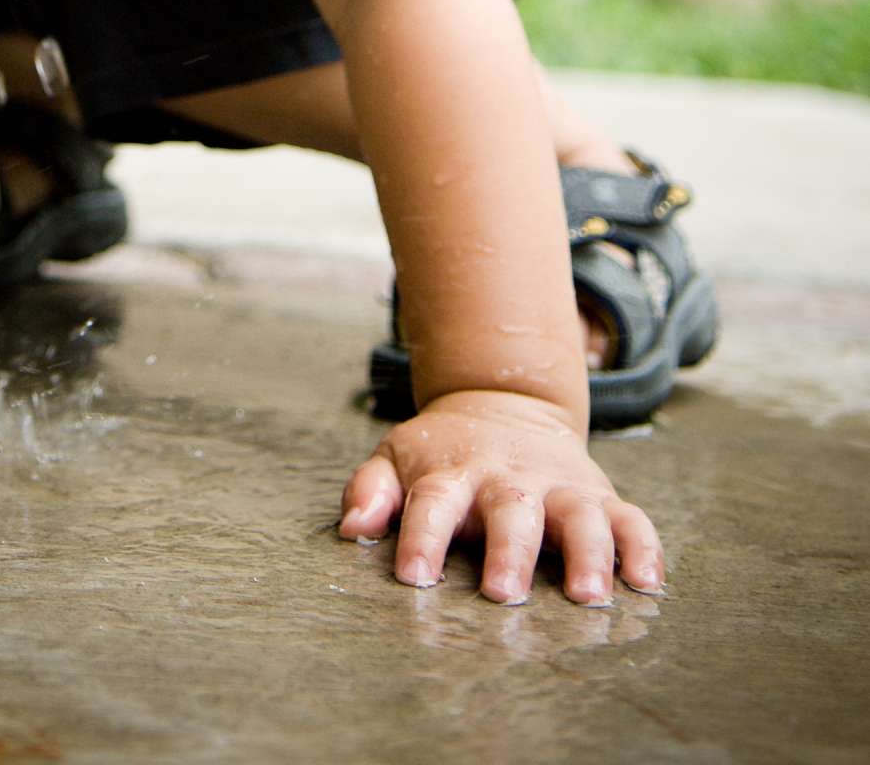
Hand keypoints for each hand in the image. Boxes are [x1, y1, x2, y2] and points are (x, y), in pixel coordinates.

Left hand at [339, 390, 663, 606]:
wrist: (504, 402)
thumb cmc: (444, 452)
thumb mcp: (397, 456)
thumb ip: (371, 490)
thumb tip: (350, 528)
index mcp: (455, 471)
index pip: (433, 502)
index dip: (421, 537)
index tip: (414, 576)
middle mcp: (510, 477)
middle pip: (511, 509)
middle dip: (509, 551)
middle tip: (502, 594)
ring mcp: (560, 486)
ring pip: (580, 516)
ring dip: (587, 554)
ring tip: (586, 596)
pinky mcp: (600, 496)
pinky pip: (632, 520)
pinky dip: (643, 548)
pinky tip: (647, 583)